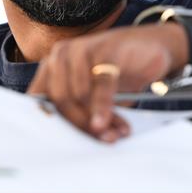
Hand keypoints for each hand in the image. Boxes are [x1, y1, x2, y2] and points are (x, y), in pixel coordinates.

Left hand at [27, 23, 186, 142]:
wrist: (150, 47)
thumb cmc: (116, 74)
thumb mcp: (92, 96)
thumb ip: (79, 113)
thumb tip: (71, 144)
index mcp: (51, 67)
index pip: (41, 100)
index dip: (52, 124)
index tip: (66, 146)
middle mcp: (61, 55)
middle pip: (60, 100)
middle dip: (80, 124)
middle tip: (103, 140)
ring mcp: (82, 49)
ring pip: (79, 95)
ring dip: (99, 120)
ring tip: (117, 132)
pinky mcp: (105, 49)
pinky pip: (100, 84)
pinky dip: (104, 106)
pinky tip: (112, 123)